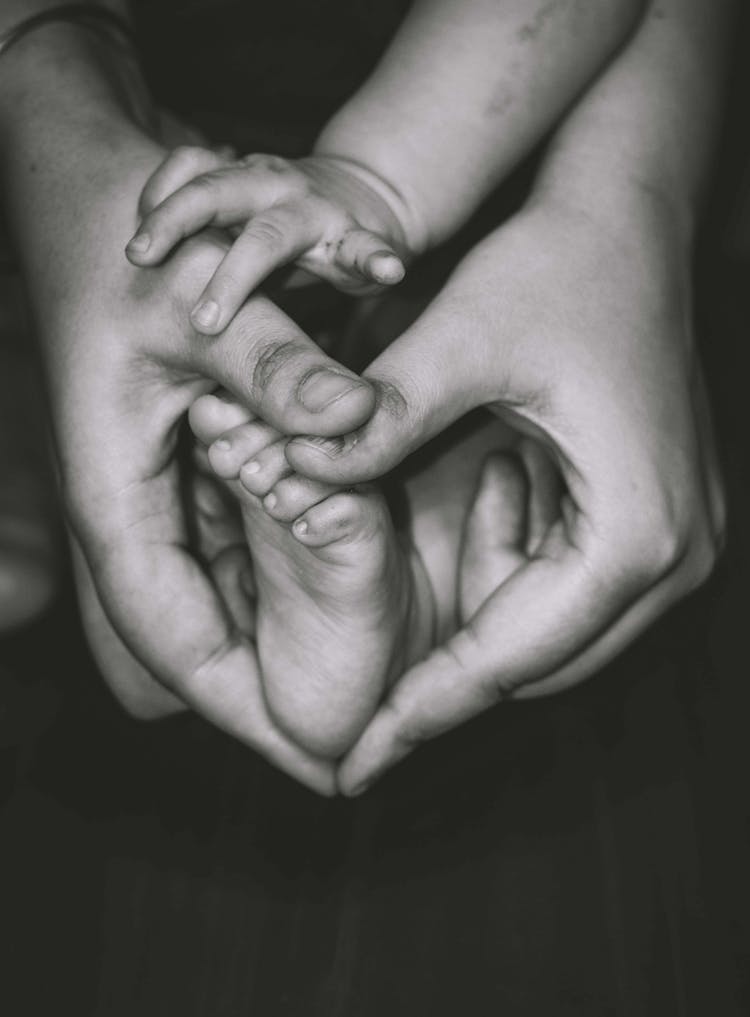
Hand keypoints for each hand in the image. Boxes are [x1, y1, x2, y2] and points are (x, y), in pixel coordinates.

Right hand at [20, 134, 387, 793]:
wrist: (96, 187)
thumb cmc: (126, 247)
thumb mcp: (201, 307)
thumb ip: (278, 372)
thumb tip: (354, 428)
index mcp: (118, 503)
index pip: (177, 647)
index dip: (248, 715)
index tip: (325, 768)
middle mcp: (138, 514)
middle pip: (202, 643)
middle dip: (271, 698)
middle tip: (357, 746)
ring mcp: (164, 493)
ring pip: (224, 604)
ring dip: (283, 650)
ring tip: (365, 691)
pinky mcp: (193, 463)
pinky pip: (239, 550)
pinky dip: (286, 585)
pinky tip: (341, 602)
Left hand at [126, 148, 408, 333]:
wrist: (363, 199)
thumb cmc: (280, 225)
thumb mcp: (232, 222)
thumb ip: (193, 236)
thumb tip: (129, 273)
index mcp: (234, 181)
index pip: (186, 174)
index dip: (156, 201)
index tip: (132, 248)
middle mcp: (269, 186)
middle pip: (213, 192)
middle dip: (173, 223)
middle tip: (139, 261)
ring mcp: (314, 211)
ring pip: (271, 233)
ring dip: (237, 270)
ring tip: (208, 316)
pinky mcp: (357, 238)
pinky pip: (366, 248)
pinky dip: (378, 259)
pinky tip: (388, 272)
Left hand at [282, 194, 724, 792]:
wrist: (630, 215)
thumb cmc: (565, 264)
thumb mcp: (464, 336)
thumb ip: (382, 414)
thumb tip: (295, 477)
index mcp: (637, 532)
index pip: (510, 659)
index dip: (423, 712)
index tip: (353, 766)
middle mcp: (672, 554)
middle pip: (540, 666)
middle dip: (445, 696)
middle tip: (358, 737)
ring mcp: (670, 538)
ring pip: (553, 637)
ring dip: (472, 651)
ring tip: (388, 681)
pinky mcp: (648, 515)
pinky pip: (565, 591)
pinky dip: (501, 596)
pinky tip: (447, 586)